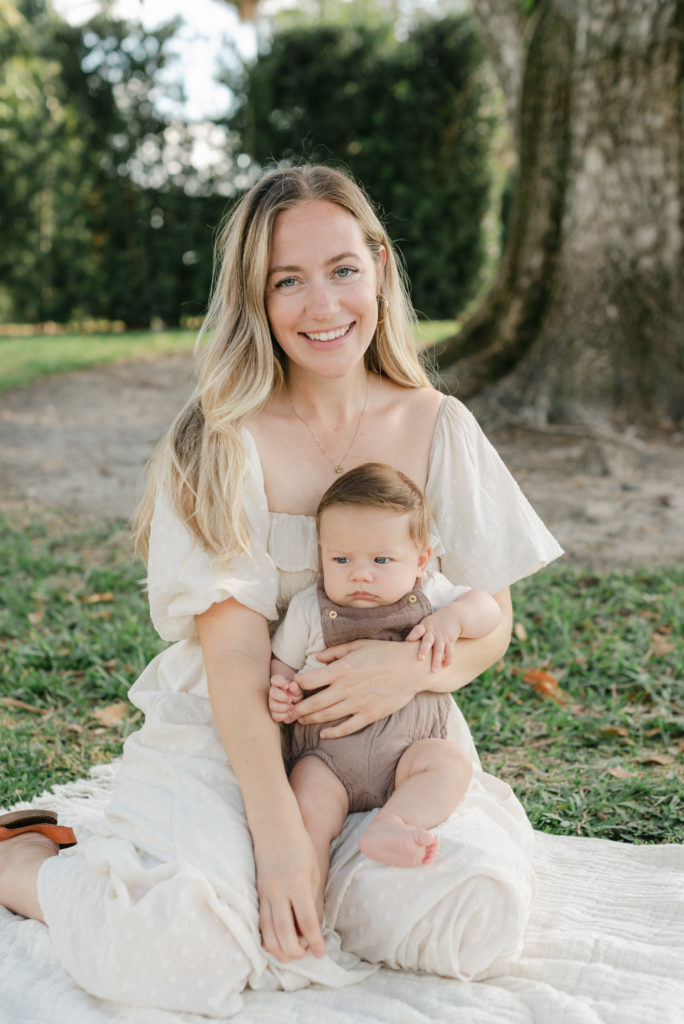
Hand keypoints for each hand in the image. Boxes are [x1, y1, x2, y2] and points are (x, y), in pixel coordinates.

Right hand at [254, 814, 325, 962]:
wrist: (274, 825)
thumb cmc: (299, 844)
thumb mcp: (313, 869)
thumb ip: (312, 898)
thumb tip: (312, 926)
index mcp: (298, 884)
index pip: (307, 922)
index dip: (314, 942)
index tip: (321, 953)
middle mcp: (280, 891)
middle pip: (285, 933)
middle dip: (295, 951)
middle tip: (305, 956)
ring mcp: (266, 892)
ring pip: (268, 931)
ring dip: (279, 949)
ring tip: (290, 956)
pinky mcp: (258, 891)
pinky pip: (260, 920)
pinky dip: (266, 936)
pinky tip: (274, 943)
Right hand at [268, 673, 302, 722]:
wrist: (296, 700)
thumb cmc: (297, 692)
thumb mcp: (299, 688)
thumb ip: (296, 687)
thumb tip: (292, 685)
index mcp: (279, 683)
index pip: (275, 679)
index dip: (280, 682)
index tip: (287, 686)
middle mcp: (274, 692)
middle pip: (272, 693)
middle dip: (282, 697)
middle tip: (290, 700)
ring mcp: (273, 703)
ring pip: (272, 706)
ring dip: (282, 707)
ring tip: (291, 707)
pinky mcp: (275, 713)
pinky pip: (274, 716)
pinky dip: (282, 716)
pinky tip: (289, 714)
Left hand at [290, 639, 420, 739]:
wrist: (411, 668)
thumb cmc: (385, 652)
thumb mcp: (358, 644)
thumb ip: (334, 652)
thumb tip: (316, 659)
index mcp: (341, 669)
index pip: (309, 680)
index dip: (297, 684)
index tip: (293, 686)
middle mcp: (346, 688)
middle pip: (313, 703)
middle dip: (297, 709)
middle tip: (289, 711)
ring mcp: (358, 703)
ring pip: (326, 716)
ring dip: (310, 720)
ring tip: (302, 720)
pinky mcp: (369, 715)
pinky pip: (347, 728)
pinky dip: (333, 733)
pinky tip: (324, 734)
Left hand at [406, 610, 461, 670]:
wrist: (452, 616)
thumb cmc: (433, 625)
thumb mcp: (424, 625)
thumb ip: (415, 635)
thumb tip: (402, 648)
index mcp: (424, 628)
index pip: (418, 630)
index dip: (413, 635)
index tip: (408, 640)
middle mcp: (432, 633)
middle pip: (427, 641)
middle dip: (424, 650)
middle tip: (420, 659)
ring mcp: (441, 638)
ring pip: (439, 649)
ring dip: (436, 660)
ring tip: (434, 670)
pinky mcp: (450, 641)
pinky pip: (450, 651)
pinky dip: (448, 659)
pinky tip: (444, 666)